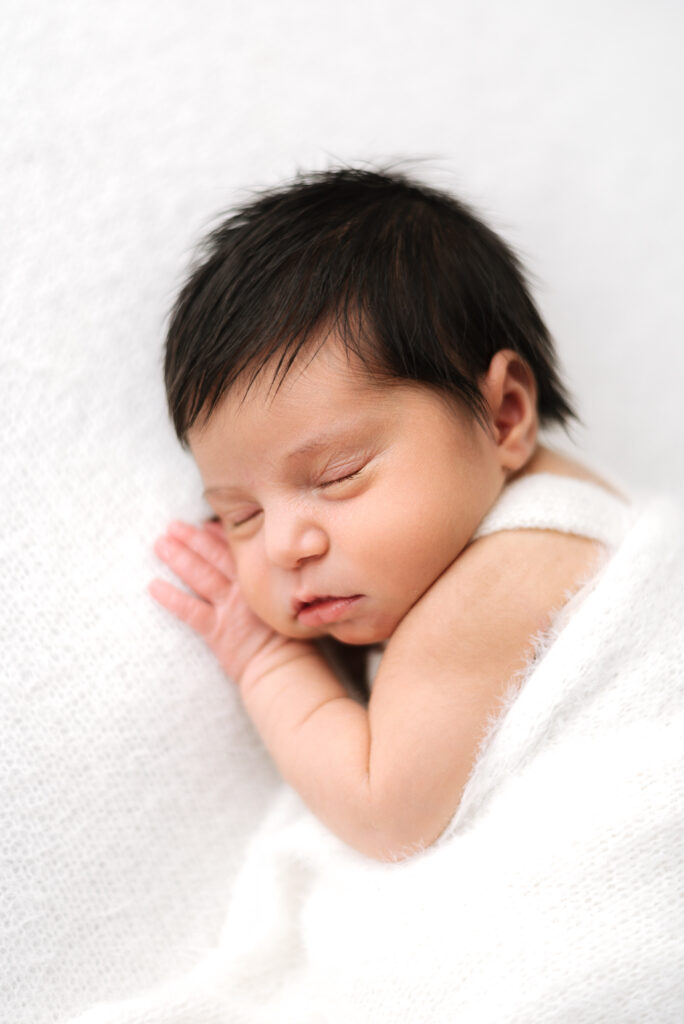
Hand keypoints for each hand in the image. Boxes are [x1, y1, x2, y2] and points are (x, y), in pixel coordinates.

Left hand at [149, 519, 305, 685]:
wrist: (283, 668)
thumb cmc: (288, 639)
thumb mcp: (285, 602)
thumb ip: (273, 582)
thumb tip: (263, 562)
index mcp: (261, 580)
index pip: (236, 550)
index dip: (217, 535)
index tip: (204, 524)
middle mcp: (243, 590)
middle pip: (214, 557)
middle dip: (192, 539)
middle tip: (172, 526)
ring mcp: (229, 609)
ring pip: (200, 577)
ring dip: (179, 558)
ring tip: (160, 544)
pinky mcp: (216, 631)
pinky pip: (189, 610)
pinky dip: (171, 597)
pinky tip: (154, 586)